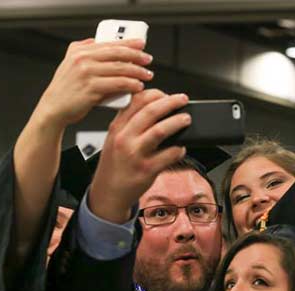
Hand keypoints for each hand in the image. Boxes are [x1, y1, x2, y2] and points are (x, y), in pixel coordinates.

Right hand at [32, 38, 153, 130]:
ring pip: (119, 69)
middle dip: (136, 56)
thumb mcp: (69, 63)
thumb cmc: (65, 90)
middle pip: (117, 54)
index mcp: (79, 51)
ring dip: (137, 72)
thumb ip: (82, 50)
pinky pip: (117, 85)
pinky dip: (130, 85)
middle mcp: (82, 60)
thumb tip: (96, 42)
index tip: (141, 45)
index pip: (109, 43)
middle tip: (148, 60)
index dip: (128, 43)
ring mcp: (87, 74)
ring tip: (147, 75)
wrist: (54, 108)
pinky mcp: (91, 90)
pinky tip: (138, 87)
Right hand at [88, 89, 190, 222]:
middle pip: (151, 111)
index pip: (137, 101)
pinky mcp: (147, 170)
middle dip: (171, 102)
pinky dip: (179, 149)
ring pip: (161, 130)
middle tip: (183, 100)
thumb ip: (128, 123)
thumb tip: (153, 107)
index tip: (167, 95)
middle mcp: (125, 138)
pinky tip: (181, 148)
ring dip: (177, 122)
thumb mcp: (113, 139)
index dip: (156, 94)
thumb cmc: (113, 167)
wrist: (108, 194)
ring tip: (186, 119)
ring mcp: (136, 154)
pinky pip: (169, 154)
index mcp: (117, 127)